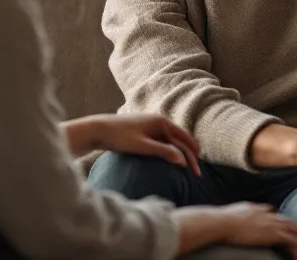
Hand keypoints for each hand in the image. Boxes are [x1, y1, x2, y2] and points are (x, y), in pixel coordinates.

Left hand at [87, 113, 201, 175]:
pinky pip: (162, 143)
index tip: (199, 169)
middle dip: (189, 156)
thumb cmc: (119, 137)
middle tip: (195, 174)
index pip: (184, 138)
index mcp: (161, 121)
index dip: (193, 154)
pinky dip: (170, 152)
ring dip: (180, 155)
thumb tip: (183, 160)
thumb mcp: (143, 146)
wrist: (97, 130)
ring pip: (171, 142)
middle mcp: (158, 121)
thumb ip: (163, 152)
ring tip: (187, 170)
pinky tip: (170, 162)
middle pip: (179, 140)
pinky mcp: (144, 132)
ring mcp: (151, 126)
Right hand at [174, 203, 296, 259]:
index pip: (274, 214)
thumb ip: (227, 220)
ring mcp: (273, 223)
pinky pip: (295, 244)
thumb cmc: (215, 223)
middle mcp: (267, 214)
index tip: (285, 230)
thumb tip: (216, 224)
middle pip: (290, 223)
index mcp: (256, 210)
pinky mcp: (275, 234)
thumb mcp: (222, 218)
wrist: (218, 222)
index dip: (281, 223)